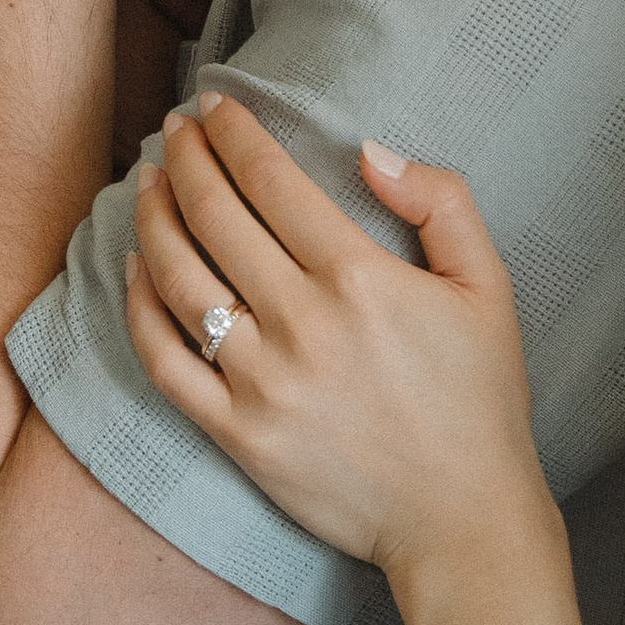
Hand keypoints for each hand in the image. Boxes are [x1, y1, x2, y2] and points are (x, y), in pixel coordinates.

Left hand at [123, 96, 559, 589]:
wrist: (462, 518)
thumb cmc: (481, 400)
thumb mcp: (489, 286)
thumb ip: (441, 202)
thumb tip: (370, 150)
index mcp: (360, 278)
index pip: (271, 181)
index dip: (233, 133)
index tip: (213, 106)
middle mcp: (302, 322)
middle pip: (215, 216)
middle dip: (185, 159)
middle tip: (173, 130)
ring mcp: (262, 381)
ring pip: (179, 279)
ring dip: (154, 219)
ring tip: (147, 185)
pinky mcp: (237, 434)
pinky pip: (166, 362)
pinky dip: (139, 308)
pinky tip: (136, 271)